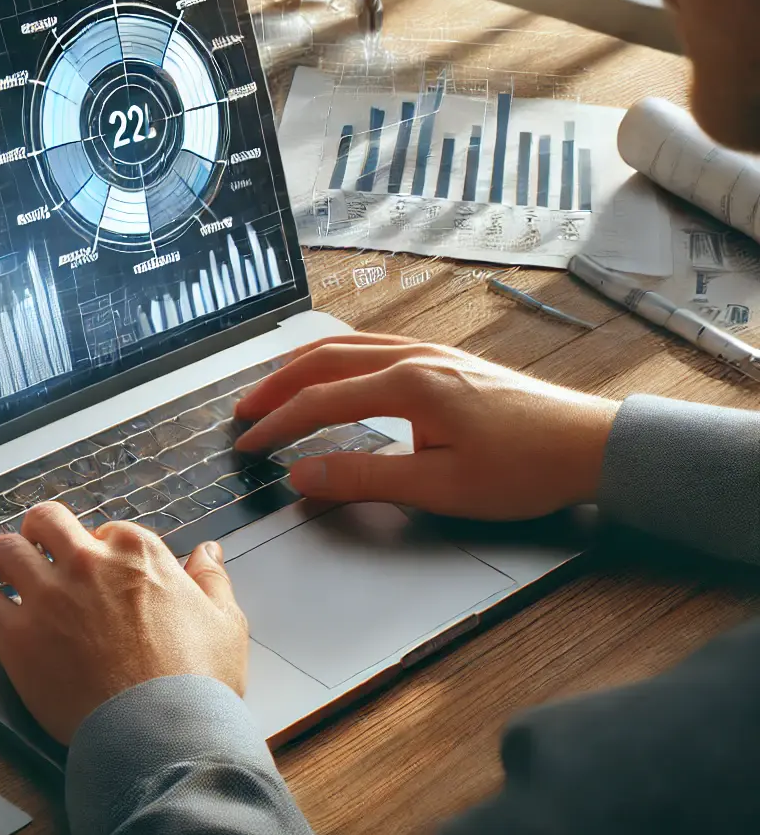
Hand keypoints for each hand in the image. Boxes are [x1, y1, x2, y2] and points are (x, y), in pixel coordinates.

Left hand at [0, 502, 247, 744]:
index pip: (107, 531)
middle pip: (47, 523)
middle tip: (33, 546)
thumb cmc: (198, 683)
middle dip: (39, 532)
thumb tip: (208, 552)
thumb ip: (211, 581)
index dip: (98, 548)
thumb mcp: (226, 622)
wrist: (162, 729)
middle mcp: (86, 563)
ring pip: (5, 551)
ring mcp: (47, 596)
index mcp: (136, 554)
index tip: (94, 565)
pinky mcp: (16, 634)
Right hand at [234, 334, 619, 519]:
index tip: (247, 445)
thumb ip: (364, 478)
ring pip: (349, 347)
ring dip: (304, 366)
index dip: (277, 424)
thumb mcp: (440, 487)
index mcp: (410, 386)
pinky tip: (335, 370)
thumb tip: (303, 474)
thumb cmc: (525, 469)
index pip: (321, 401)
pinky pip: (375, 347)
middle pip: (325, 361)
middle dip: (277, 386)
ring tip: (273, 385)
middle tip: (243, 411)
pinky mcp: (448, 361)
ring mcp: (433, 354)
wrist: (592, 445)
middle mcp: (416, 358)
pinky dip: (338, 357)